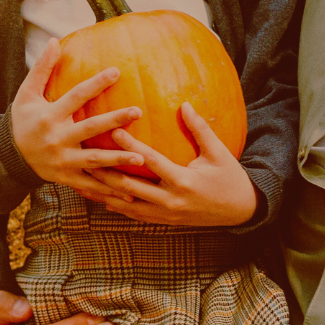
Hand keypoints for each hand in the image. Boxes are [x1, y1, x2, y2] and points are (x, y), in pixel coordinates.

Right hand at [9, 40, 147, 194]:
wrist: (9, 157)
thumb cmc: (23, 120)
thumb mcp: (27, 94)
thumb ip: (42, 68)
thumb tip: (54, 40)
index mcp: (49, 116)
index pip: (76, 97)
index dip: (95, 84)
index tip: (116, 72)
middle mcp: (57, 139)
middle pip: (89, 129)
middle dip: (114, 121)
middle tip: (138, 111)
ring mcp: (62, 161)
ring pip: (94, 161)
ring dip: (118, 160)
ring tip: (141, 158)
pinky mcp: (66, 178)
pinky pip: (90, 185)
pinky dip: (108, 190)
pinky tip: (129, 193)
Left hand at [83, 105, 258, 228]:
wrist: (240, 211)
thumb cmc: (230, 177)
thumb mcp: (218, 152)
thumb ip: (200, 129)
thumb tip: (184, 104)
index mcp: (183, 181)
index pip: (150, 161)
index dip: (130, 146)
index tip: (113, 130)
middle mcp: (170, 200)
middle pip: (129, 187)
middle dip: (106, 172)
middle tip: (85, 156)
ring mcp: (165, 214)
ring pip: (126, 204)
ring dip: (104, 192)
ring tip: (83, 179)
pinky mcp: (163, 221)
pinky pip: (133, 214)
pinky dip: (115, 206)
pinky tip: (99, 196)